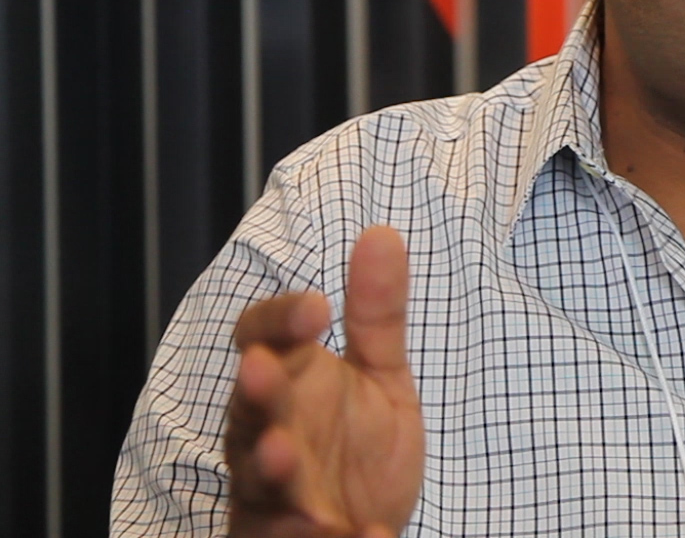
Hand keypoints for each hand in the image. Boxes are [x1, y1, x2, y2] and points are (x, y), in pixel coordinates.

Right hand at [225, 227, 424, 537]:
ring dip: (269, 468)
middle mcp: (265, 436)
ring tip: (282, 456)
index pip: (259, 341)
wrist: (366, 526)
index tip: (316, 307)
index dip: (277, 322)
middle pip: (246, 411)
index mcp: (285, 386)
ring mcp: (274, 495)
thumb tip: (383, 232)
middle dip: (254, 393)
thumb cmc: (357, 449)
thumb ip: (376, 317)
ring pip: (259, 481)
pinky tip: (368, 534)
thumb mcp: (379, 379)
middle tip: (263, 370)